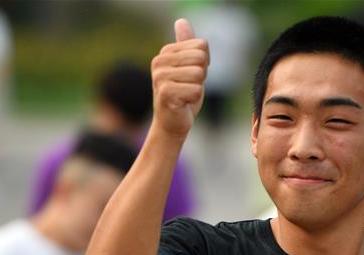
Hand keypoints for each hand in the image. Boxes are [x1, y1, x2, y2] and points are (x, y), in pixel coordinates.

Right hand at [151, 18, 209, 137]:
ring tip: (186, 95)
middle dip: (201, 76)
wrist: (172, 123)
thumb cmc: (182, 95)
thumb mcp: (187, 67)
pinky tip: (183, 103)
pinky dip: (194, 99)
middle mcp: (159, 61)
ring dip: (197, 88)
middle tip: (189, 87)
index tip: (192, 76)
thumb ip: (186, 45)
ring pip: (198, 74)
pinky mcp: (166, 92)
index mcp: (166, 52)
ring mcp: (160, 76)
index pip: (201, 46)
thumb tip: (181, 21)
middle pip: (200, 58)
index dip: (204, 63)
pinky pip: (196, 90)